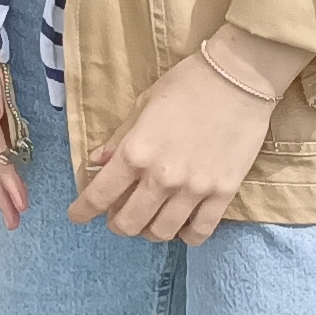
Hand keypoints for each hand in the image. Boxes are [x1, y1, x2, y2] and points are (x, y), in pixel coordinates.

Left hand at [69, 48, 278, 245]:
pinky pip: (200, 232)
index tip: (77, 216)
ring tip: (149, 220)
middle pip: (129, 223)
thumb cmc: (187, 85)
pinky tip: (181, 226)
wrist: (238, 78)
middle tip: (117, 215)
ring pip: (162, 233)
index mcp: (136, 152)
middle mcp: (161, 177)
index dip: (83, 211)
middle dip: (116, 224)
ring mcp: (194, 189)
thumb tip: (96, 162)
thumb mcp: (143, 105)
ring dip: (149, 231)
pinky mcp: (223, 194)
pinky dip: (186, 236)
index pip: (100, 195)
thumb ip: (119, 139)